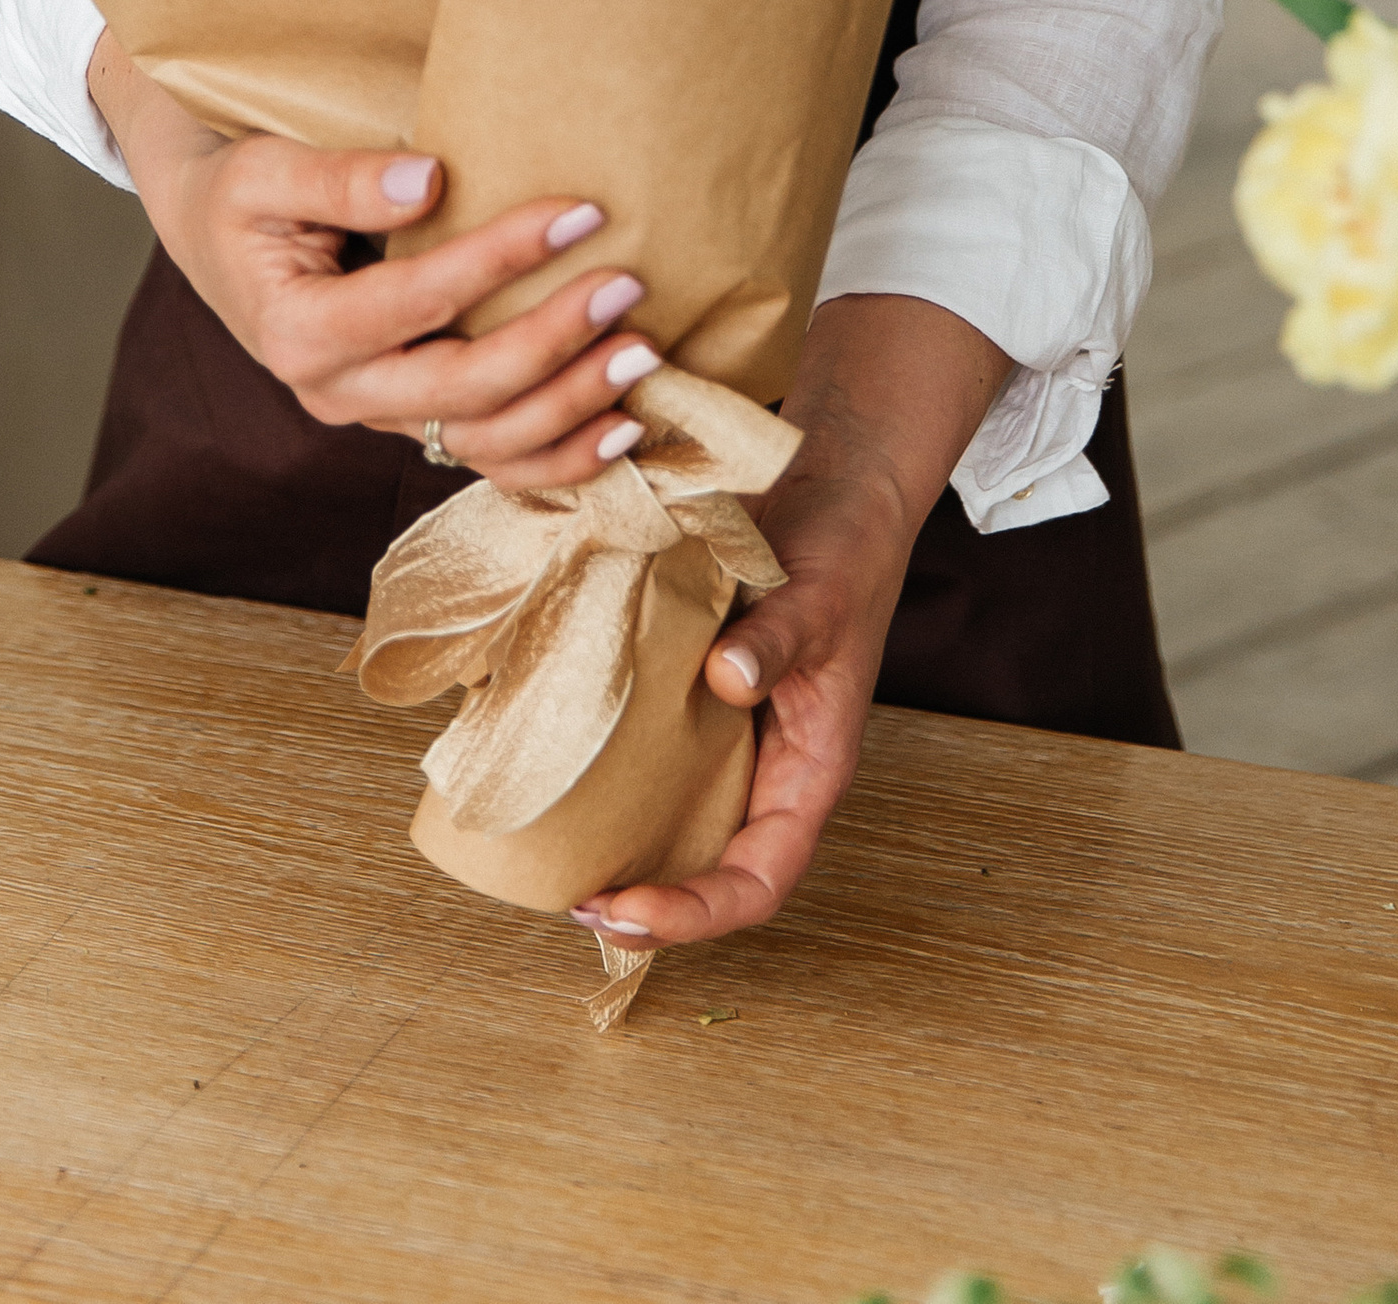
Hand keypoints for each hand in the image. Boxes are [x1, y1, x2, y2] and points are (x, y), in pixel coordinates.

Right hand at [86, 29, 660, 491]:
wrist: (216, 238)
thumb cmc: (241, 195)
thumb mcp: (265, 172)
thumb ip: (340, 179)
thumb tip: (430, 180)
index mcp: (299, 333)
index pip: (420, 301)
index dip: (502, 260)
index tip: (579, 212)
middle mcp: (338, 393)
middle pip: (463, 388)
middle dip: (554, 341)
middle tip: (627, 287)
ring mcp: (376, 417)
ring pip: (484, 442)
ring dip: (570, 408)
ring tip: (643, 356)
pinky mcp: (409, 421)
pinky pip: (489, 460)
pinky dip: (557, 460)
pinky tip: (621, 432)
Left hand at [567, 293, 1012, 951]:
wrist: (832, 484)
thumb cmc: (843, 549)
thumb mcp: (820, 594)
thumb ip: (780, 639)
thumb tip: (728, 679)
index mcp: (810, 771)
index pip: (762, 879)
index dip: (698, 912)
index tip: (625, 907)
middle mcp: (768, 768)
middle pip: (713, 869)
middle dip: (649, 901)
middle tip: (570, 899)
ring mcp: (731, 735)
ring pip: (679, 821)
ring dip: (624, 847)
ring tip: (553, 853)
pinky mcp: (695, 694)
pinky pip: (654, 751)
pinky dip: (612, 771)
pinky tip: (560, 762)